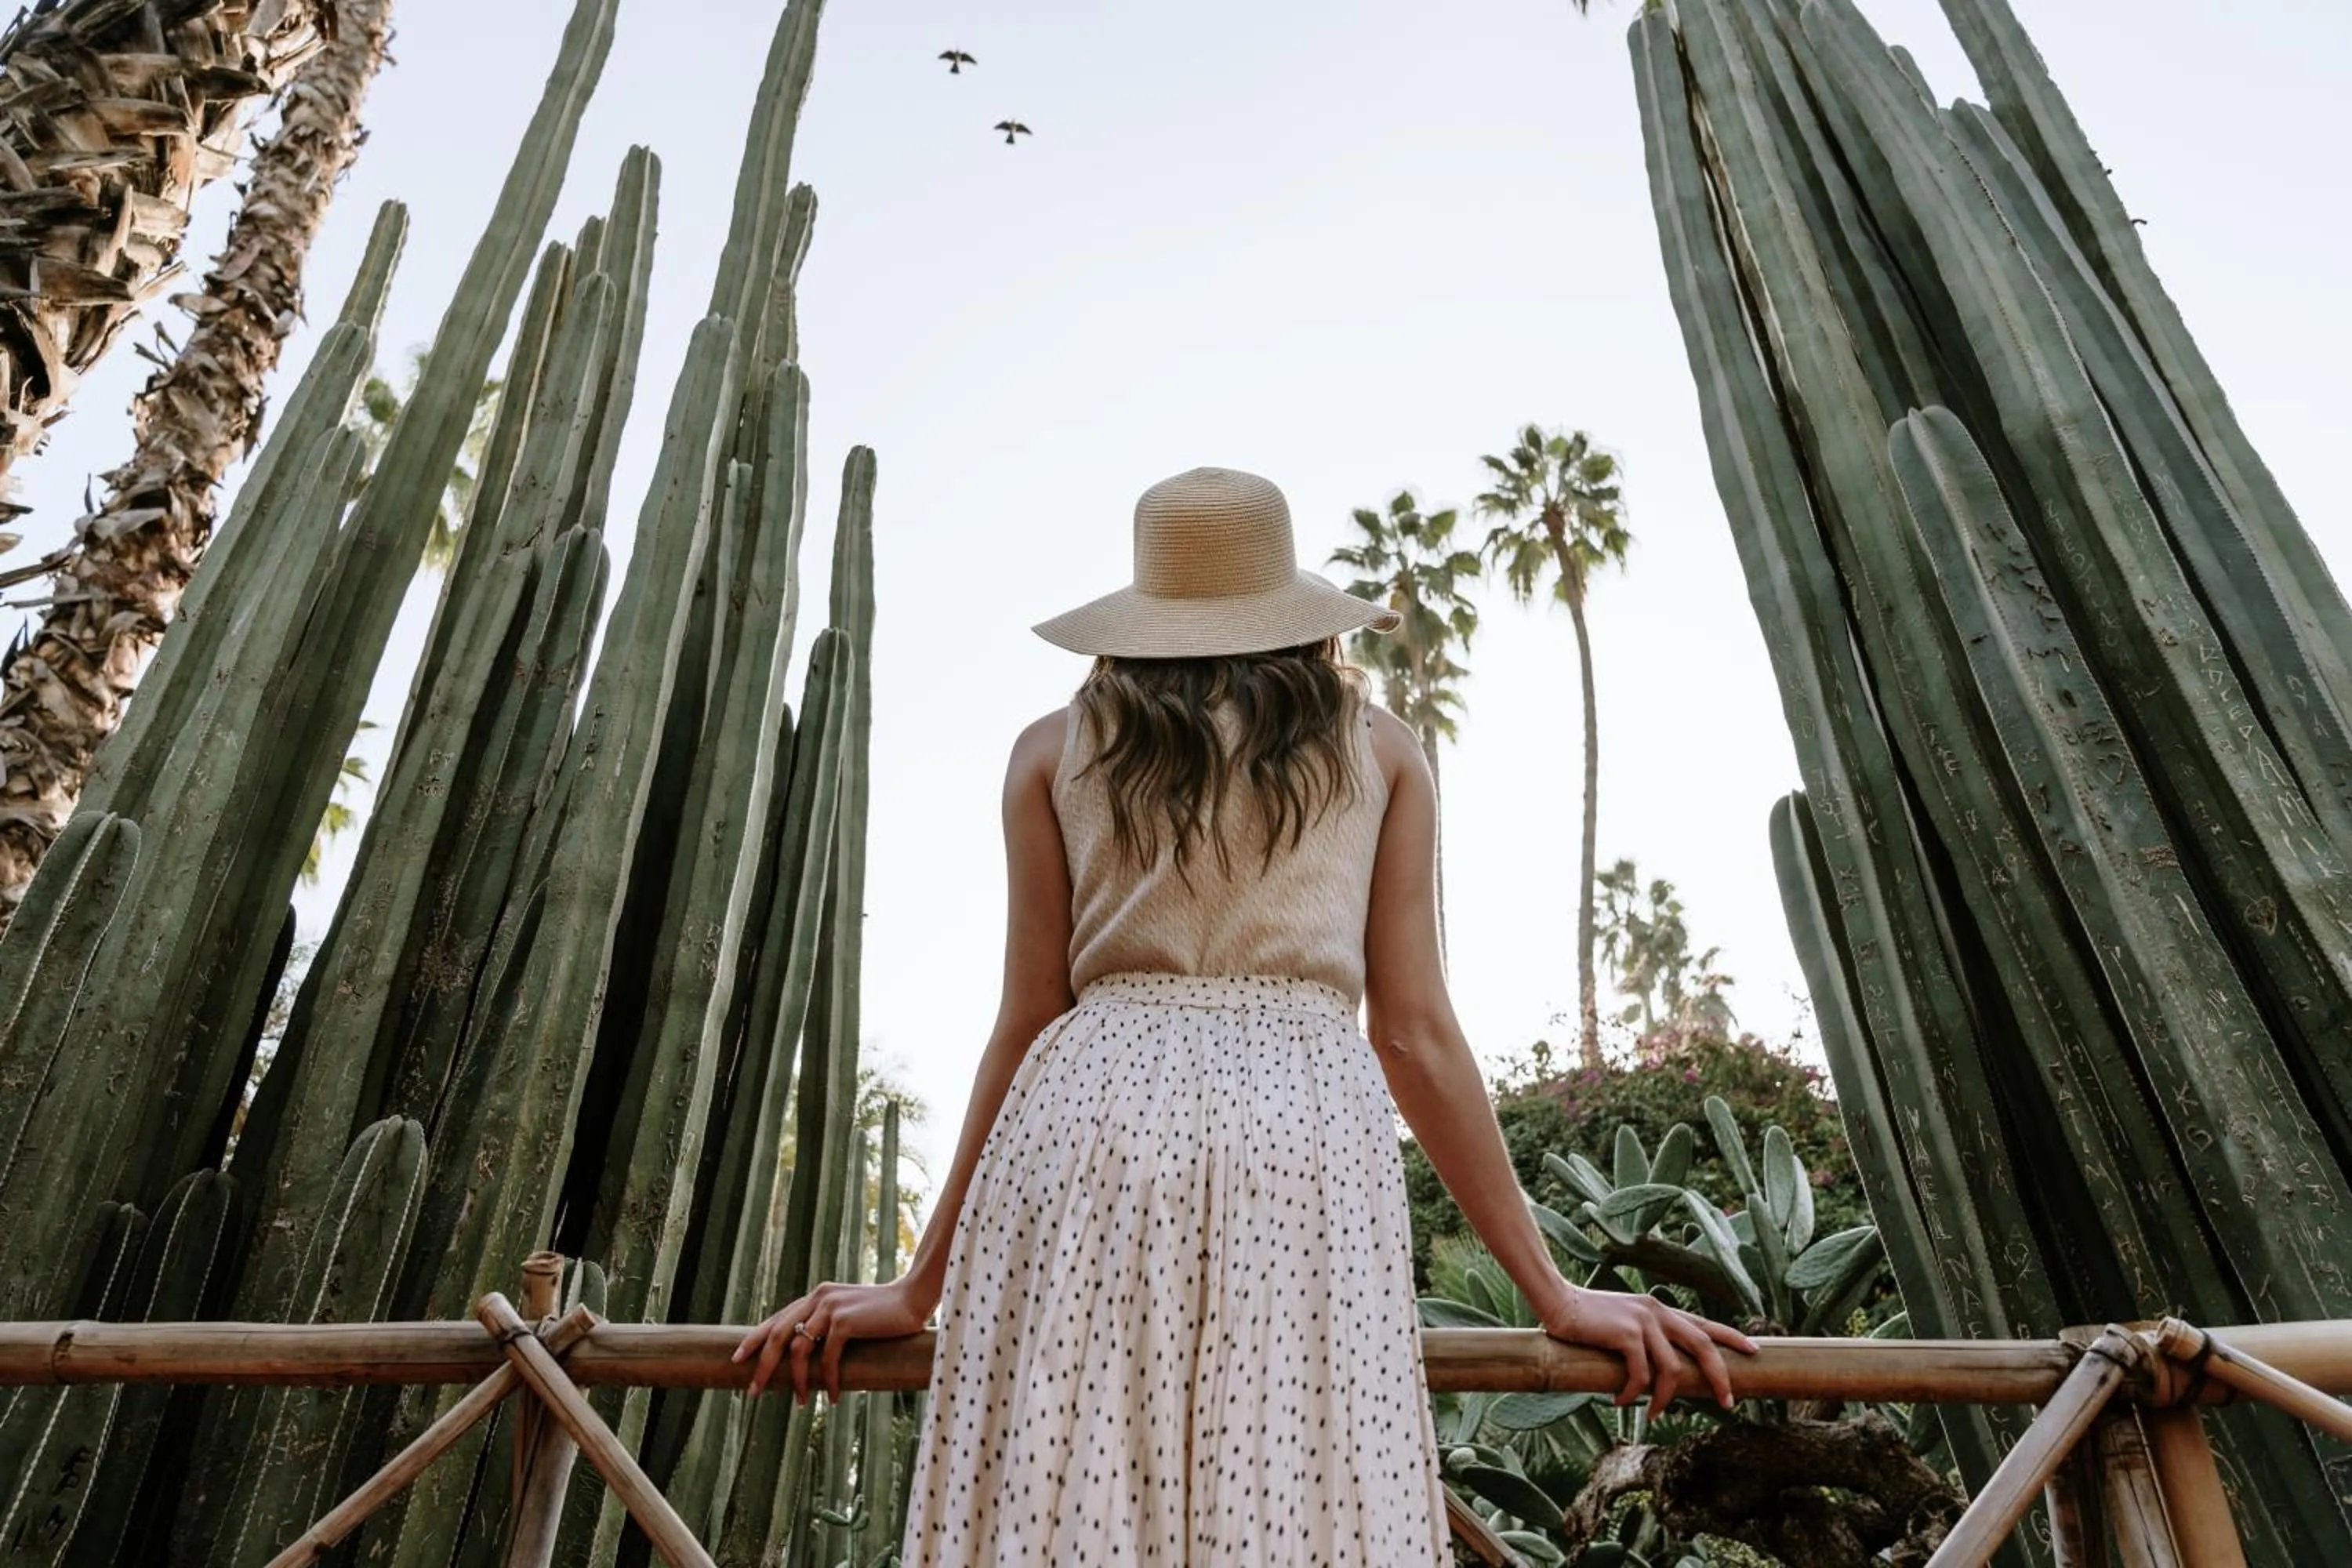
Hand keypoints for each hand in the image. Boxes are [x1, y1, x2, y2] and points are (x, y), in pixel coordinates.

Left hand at [732, 1277, 930, 1402]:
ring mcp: (830, 1307)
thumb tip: (808, 1357)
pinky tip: (835, 1396)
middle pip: (777, 1334)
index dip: (753, 1340)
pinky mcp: (845, 1320)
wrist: (913, 1299)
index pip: (776, 1319)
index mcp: (816, 1296)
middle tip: (754, 1391)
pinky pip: (828, 1357)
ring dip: (799, 1380)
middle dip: (763, 1365)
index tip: (737, 1359)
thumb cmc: (884, 1314)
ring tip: (802, 1401)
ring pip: (798, 1348)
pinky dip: (829, 1379)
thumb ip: (828, 1326)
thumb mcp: (849, 1316)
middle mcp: (817, 1298)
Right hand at [1539, 1282, 1757, 1410]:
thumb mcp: (1625, 1323)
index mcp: (1660, 1309)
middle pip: (1703, 1346)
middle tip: (1728, 1403)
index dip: (1732, 1338)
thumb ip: (1645, 1339)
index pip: (1705, 1324)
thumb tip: (1658, 1374)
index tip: (1754, 1352)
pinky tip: (1621, 1401)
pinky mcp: (1626, 1333)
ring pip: (1672, 1369)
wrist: (1557, 1301)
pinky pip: (1641, 1374)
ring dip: (1665, 1399)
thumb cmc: (1587, 1318)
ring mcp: (1643, 1321)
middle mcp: (1658, 1312)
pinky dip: (1633, 1394)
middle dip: (1719, 1377)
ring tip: (1654, 1415)